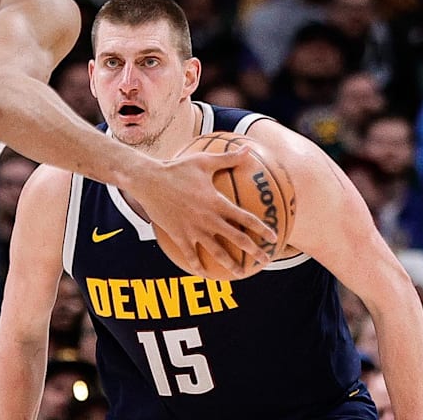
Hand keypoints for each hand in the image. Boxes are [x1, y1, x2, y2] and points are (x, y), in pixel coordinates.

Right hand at [129, 148, 276, 278]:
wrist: (149, 181)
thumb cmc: (176, 168)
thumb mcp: (204, 161)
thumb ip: (228, 158)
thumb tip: (248, 149)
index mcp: (217, 202)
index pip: (246, 218)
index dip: (262, 228)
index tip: (273, 237)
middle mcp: (208, 219)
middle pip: (237, 239)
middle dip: (254, 251)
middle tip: (265, 259)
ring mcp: (193, 230)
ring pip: (217, 252)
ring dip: (231, 265)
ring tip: (241, 274)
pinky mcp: (179, 235)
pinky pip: (191, 255)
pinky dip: (198, 266)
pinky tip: (204, 274)